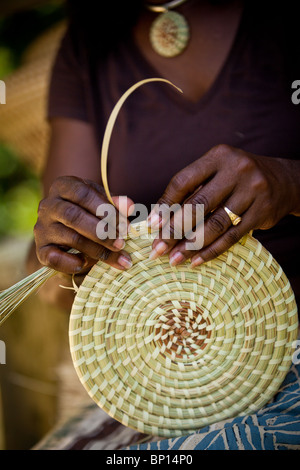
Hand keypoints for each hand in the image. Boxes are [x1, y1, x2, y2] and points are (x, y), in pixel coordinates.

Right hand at [34, 176, 133, 273]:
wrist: (65, 235)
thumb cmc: (88, 213)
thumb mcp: (102, 204)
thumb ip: (116, 204)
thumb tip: (130, 206)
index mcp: (63, 186)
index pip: (83, 193)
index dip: (107, 210)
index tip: (126, 226)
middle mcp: (48, 205)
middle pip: (74, 216)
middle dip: (102, 232)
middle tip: (122, 243)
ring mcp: (42, 228)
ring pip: (70, 238)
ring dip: (97, 250)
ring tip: (119, 258)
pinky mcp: (40, 249)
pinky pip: (53, 258)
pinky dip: (70, 263)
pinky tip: (85, 264)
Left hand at [147, 144, 299, 266]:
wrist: (283, 181)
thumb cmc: (237, 178)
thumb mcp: (217, 172)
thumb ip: (193, 190)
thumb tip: (160, 220)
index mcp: (218, 156)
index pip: (184, 181)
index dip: (165, 204)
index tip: (152, 225)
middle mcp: (236, 170)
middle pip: (198, 205)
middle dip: (174, 230)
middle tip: (158, 249)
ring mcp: (252, 191)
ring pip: (215, 224)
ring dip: (191, 245)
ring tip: (174, 259)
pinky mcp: (262, 212)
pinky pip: (232, 236)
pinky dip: (212, 250)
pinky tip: (196, 260)